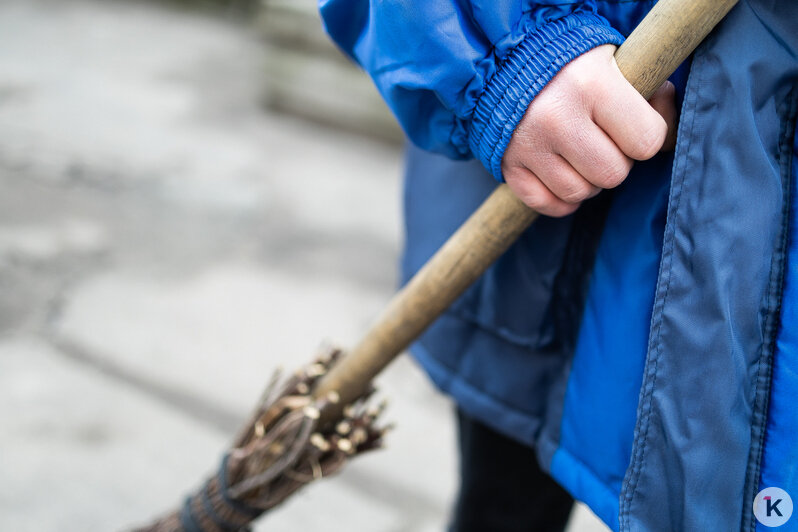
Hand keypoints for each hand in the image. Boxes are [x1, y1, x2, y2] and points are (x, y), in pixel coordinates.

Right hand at [501, 44, 676, 216]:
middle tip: (605, 141)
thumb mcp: (615, 62)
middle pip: (613, 175)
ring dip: (588, 180)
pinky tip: (564, 174)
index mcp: (591, 84)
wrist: (507, 61)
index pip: (646, 142)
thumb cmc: (575, 65)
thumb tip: (669, 135)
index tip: (636, 125)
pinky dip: (560, 198)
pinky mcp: (508, 164)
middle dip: (616, 161)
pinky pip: (548, 204)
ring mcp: (528, 144)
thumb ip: (648, 92)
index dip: (648, 138)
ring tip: (582, 154)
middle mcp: (556, 117)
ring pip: (580, 193)